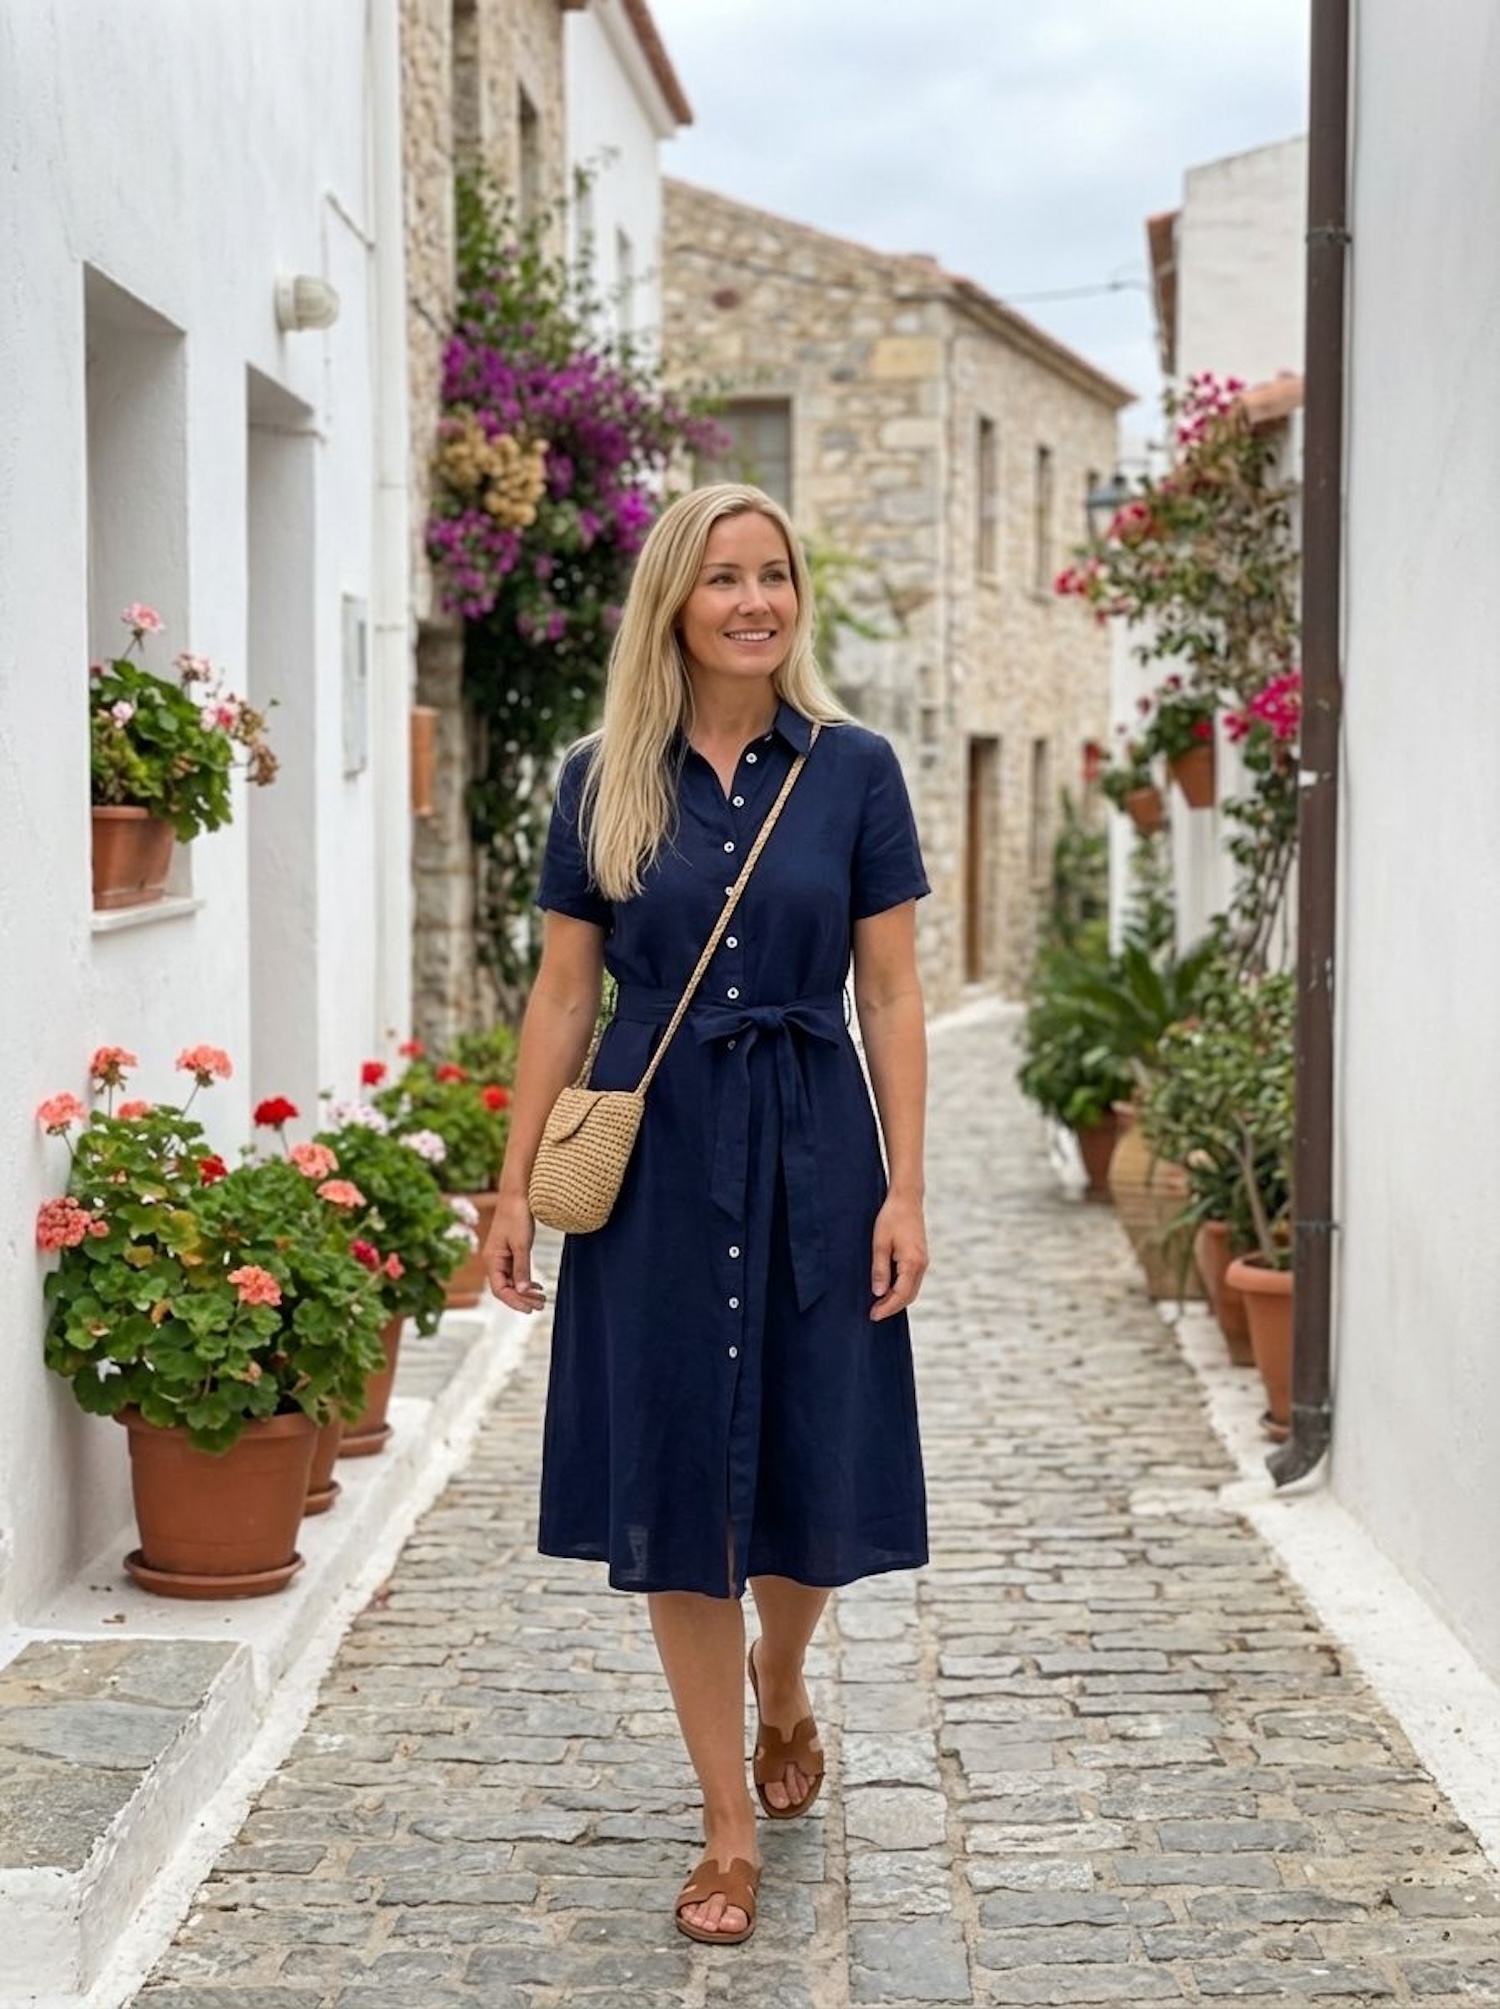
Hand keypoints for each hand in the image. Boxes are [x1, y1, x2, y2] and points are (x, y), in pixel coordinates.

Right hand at [484, 1193, 546, 1313]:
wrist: (517, 1194)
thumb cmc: (517, 1215)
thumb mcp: (522, 1244)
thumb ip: (522, 1268)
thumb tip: (523, 1292)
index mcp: (492, 1260)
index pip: (500, 1290)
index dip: (514, 1302)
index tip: (531, 1309)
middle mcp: (493, 1260)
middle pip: (505, 1289)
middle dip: (522, 1299)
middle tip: (541, 1305)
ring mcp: (501, 1257)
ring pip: (511, 1282)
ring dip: (525, 1292)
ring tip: (542, 1299)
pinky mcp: (509, 1251)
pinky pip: (515, 1273)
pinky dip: (525, 1281)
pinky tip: (537, 1286)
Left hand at [869, 1192, 927, 1321]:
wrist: (907, 1199)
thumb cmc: (891, 1218)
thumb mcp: (879, 1243)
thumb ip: (880, 1269)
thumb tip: (878, 1293)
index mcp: (912, 1262)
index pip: (900, 1295)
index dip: (887, 1308)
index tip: (873, 1315)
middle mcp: (922, 1264)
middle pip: (909, 1296)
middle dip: (892, 1307)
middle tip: (874, 1314)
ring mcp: (923, 1261)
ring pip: (912, 1290)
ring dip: (897, 1300)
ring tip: (879, 1305)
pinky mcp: (921, 1257)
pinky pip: (913, 1281)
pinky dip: (901, 1289)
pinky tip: (888, 1290)